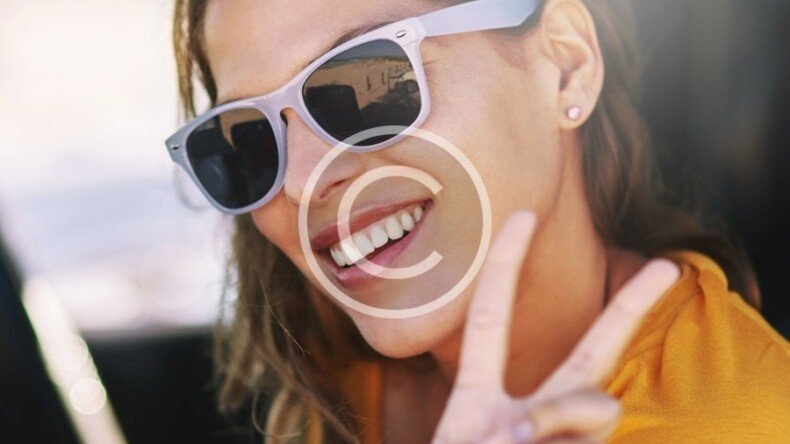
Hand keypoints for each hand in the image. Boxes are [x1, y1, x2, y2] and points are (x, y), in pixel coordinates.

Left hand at [432, 211, 679, 442]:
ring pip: (597, 401)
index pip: (492, 318)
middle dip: (630, 307)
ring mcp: (562, 440)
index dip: (505, 266)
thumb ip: (496, 429)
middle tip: (667, 266)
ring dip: (554, 414)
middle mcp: (527, 416)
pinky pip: (587, 433)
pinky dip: (552, 438)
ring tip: (511, 441)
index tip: (524, 214)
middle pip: (591, 355)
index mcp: (477, 398)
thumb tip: (524, 428)